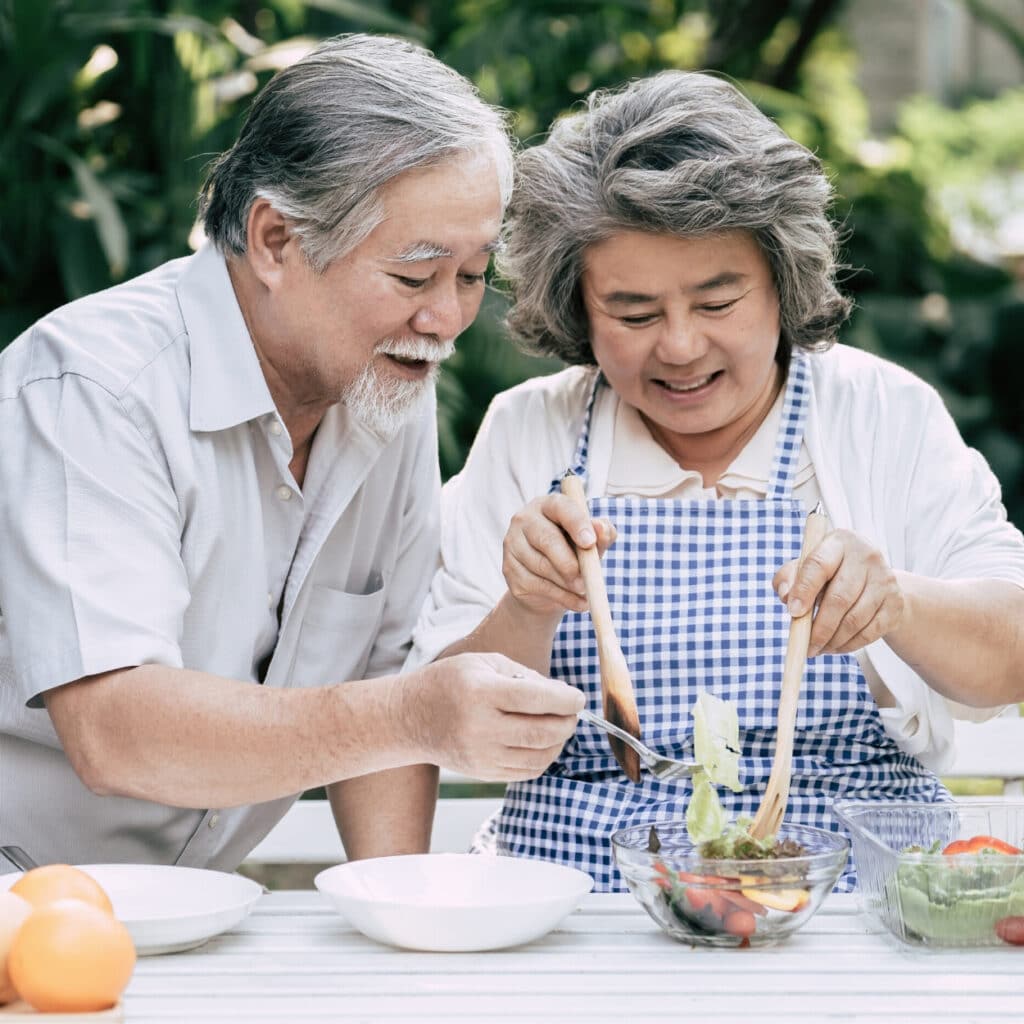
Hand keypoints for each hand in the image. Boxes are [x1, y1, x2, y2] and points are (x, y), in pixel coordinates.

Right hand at [403, 653, 584, 781]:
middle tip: (573, 712)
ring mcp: (481, 755)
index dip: (566, 699)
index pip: (536, 699)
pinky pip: (526, 771)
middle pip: (543, 731)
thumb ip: (523, 675)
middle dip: (568, 722)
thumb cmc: (448, 682)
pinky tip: (542, 741)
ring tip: (559, 725)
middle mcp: (480, 727)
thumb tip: (560, 695)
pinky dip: (543, 757)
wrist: (409, 717)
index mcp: (481, 692)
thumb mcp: (482, 662)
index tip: (579, 698)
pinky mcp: (482, 773)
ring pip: (539, 756)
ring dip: (559, 741)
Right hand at [502, 494, 615, 617]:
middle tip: (587, 580)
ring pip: (541, 566)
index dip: (576, 523)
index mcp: (548, 505)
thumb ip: (602, 532)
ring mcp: (513, 544)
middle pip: (547, 539)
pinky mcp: (509, 569)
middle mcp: (525, 519)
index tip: (590, 543)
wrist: (550, 583)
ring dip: (567, 584)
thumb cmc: (575, 552)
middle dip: (569, 563)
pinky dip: (562, 597)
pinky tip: (577, 602)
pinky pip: (537, 585)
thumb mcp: (593, 542)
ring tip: (585, 591)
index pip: (560, 507)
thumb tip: (601, 529)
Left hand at [772, 529, 905, 656]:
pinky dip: (848, 645)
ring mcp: (885, 580)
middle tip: (805, 646)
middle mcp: (867, 556)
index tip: (793, 613)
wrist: (873, 580)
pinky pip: (870, 632)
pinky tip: (835, 647)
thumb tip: (786, 596)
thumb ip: (789, 577)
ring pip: (855, 620)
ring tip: (817, 648)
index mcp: (839, 542)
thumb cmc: (830, 573)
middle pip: (839, 598)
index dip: (804, 591)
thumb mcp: (806, 567)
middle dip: (819, 628)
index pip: (818, 565)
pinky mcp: (895, 603)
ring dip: (832, 640)